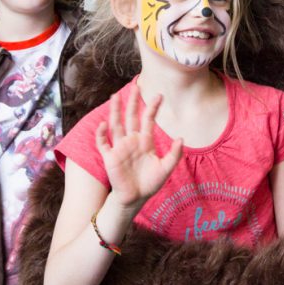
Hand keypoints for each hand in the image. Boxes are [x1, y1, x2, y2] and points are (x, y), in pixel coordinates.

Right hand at [96, 88, 182, 212]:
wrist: (135, 198)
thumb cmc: (150, 183)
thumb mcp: (166, 169)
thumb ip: (174, 154)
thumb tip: (181, 138)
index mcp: (145, 141)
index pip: (148, 120)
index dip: (153, 108)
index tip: (159, 95)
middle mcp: (131, 141)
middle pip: (131, 117)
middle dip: (132, 102)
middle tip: (135, 86)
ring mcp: (120, 148)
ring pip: (116, 125)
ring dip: (115, 111)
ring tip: (115, 96)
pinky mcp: (110, 157)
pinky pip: (103, 143)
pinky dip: (101, 134)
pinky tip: (103, 124)